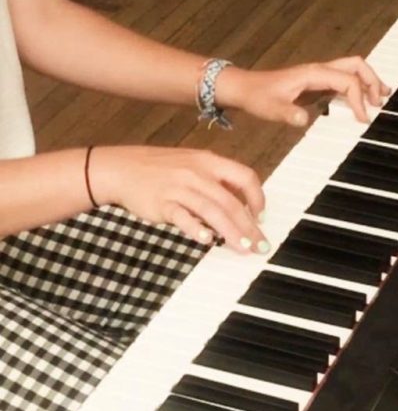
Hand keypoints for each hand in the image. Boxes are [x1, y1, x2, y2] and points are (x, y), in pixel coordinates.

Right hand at [89, 145, 267, 253]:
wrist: (122, 168)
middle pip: (231, 201)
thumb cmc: (159, 169)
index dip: (258, 198)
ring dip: (231, 232)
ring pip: (212, 211)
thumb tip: (242, 204)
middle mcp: (197, 173)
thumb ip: (216, 182)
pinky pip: (183, 216)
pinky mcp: (162, 202)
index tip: (261, 217)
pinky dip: (196, 229)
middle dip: (249, 226)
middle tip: (259, 245)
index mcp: (209, 162)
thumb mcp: (193, 164)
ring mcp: (179, 187)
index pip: (245, 177)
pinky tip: (206, 241)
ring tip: (242, 248)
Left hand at [215, 57, 391, 126]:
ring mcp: (318, 75)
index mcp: (313, 74)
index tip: (361, 119)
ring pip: (352, 71)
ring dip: (368, 81)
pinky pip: (343, 81)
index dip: (358, 99)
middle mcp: (319, 71)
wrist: (244, 88)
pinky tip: (361, 101)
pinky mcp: (315, 83)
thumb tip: (303, 120)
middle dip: (372, 81)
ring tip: (382, 97)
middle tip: (381, 101)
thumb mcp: (271, 108)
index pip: (347, 81)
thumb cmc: (257, 96)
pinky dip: (357, 88)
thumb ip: (288, 114)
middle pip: (356, 66)